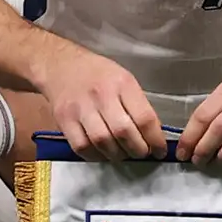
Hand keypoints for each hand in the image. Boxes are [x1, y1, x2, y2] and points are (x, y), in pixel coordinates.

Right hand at [37, 43, 167, 161]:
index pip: (144, 117)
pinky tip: (104, 153)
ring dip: (118, 155)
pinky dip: (96, 156)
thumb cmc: (98, 74)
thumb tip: (152, 135)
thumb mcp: (124, 79)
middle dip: (138, 150)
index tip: (160, 150)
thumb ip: (137, 105)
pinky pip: (82, 147)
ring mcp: (80, 108)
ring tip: (124, 153)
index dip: (155, 139)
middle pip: (123, 132)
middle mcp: (101, 95)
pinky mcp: (64, 120)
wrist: (61, 66)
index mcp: (122, 83)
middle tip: (142, 153)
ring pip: (103, 142)